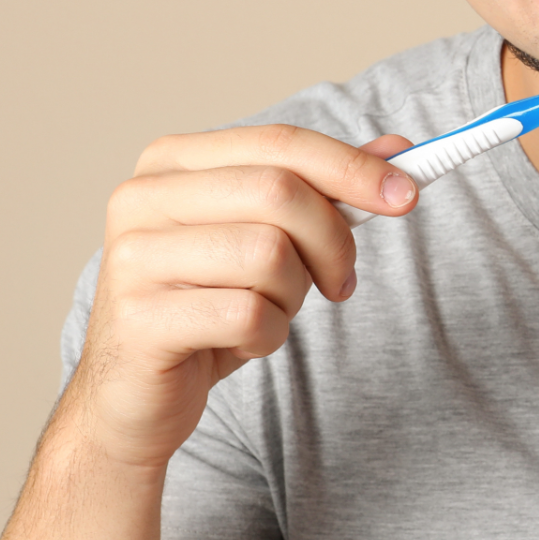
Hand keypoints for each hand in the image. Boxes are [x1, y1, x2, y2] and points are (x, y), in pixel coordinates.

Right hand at [58, 125, 417, 474]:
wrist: (135, 396)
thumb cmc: (207, 306)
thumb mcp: (267, 239)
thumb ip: (325, 190)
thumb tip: (398, 148)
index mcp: (171, 163)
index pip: (281, 143)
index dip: (353, 167)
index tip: (408, 195)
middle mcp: (141, 199)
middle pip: (280, 192)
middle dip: (332, 240)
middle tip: (340, 280)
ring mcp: (131, 259)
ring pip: (268, 254)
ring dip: (294, 293)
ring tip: (270, 311)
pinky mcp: (137, 320)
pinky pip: (248, 314)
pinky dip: (268, 334)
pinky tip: (240, 342)